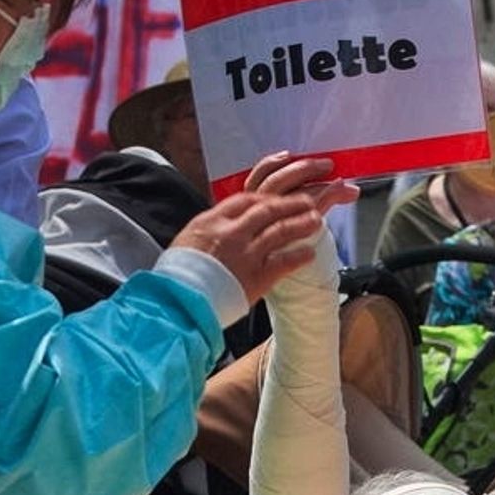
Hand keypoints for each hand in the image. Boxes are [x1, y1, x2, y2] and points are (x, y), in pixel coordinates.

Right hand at [173, 154, 357, 304]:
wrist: (178, 301)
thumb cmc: (179, 275)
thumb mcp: (188, 241)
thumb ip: (209, 229)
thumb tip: (219, 225)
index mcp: (213, 221)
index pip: (247, 199)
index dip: (267, 194)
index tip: (279, 193)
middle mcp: (232, 233)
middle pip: (269, 208)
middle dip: (292, 202)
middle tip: (308, 199)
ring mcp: (246, 254)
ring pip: (281, 230)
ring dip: (301, 223)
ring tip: (316, 219)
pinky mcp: (257, 276)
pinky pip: (284, 262)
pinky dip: (299, 256)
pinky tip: (310, 253)